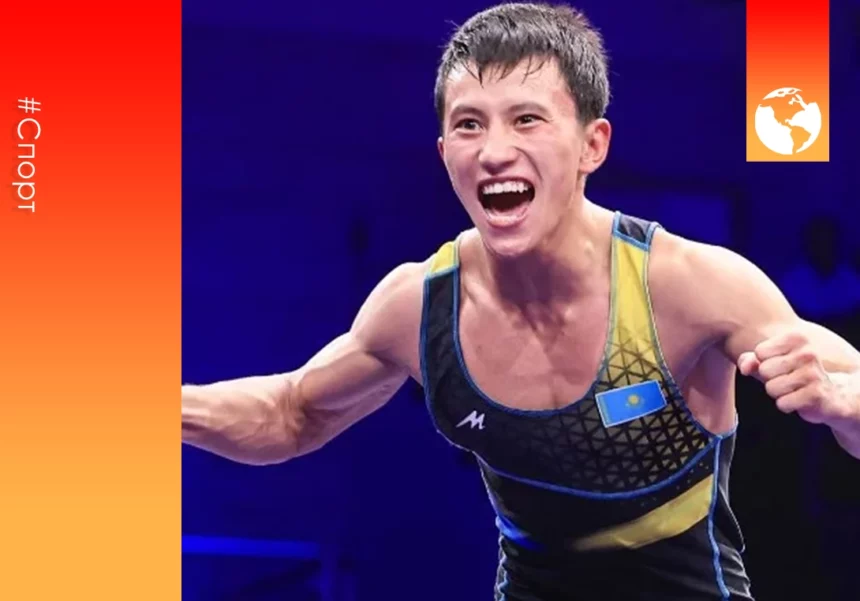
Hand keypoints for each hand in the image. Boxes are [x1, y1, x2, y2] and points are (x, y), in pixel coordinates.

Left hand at [737, 331, 858, 430]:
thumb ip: (751, 360)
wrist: (832, 393)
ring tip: (796, 389)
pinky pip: (782, 403)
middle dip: (771, 379)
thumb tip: (743, 367)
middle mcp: (807, 353)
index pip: (760, 352)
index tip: (782, 365)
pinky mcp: (816, 395)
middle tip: (790, 379)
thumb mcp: (772, 361)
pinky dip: (787, 405)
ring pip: (771, 388)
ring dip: (779, 393)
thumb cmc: (795, 373)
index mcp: (797, 338)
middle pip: (764, 370)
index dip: (765, 363)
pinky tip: (801, 400)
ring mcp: (813, 374)